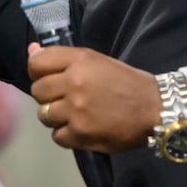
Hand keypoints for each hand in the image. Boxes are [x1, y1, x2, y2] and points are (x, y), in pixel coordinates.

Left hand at [27, 43, 160, 152]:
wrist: (155, 109)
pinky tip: (82, 128)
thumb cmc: (127, 83)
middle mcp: (74, 83)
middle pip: (37, 91)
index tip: (49, 78)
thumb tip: (31, 50)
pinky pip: (56, 136)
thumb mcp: (96, 61)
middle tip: (67, 98)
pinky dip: (66, 134)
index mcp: (80, 61)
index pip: (36, 63)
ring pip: (44, 115)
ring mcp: (76, 110)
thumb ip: (63, 59)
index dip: (38, 72)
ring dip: (56, 117)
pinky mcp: (81, 134)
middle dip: (48, 96)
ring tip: (76, 114)